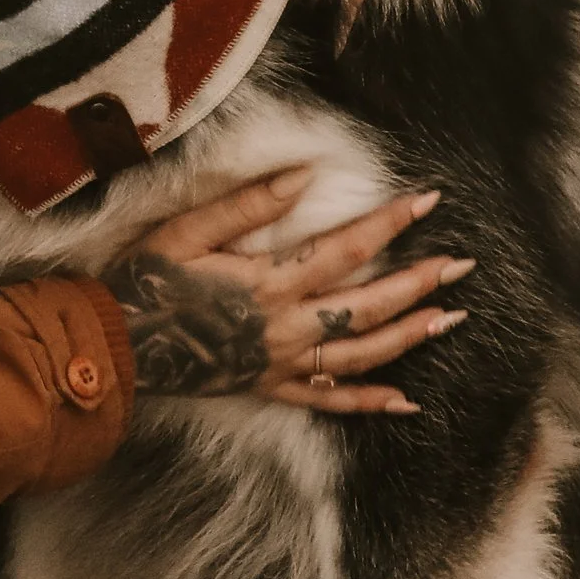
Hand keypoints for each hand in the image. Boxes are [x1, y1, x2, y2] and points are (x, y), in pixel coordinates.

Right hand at [104, 168, 468, 414]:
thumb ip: (248, 206)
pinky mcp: (272, 387)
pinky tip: (405, 400)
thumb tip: (304, 175)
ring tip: (450, 319)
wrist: (117, 345)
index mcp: (269, 285)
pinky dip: (369, 402)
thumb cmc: (147, 280)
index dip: (390, 224)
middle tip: (461, 266)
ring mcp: (282, 364)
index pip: (346, 250)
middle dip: (419, 284)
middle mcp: (285, 328)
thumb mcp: (188, 231)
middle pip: (368, 306)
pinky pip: (329, 400)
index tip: (428, 202)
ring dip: (409, 337)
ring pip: (361, 355)